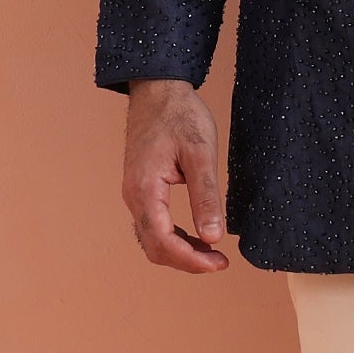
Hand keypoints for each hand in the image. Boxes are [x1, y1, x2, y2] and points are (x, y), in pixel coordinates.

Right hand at [121, 79, 230, 272]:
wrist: (158, 90)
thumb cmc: (179, 115)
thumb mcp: (201, 154)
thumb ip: (206, 198)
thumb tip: (213, 238)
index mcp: (145, 190)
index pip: (164, 242)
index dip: (192, 260)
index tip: (220, 262)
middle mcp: (133, 197)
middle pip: (154, 248)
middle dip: (186, 261)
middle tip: (219, 262)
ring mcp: (134, 193)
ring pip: (151, 239)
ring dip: (179, 252)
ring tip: (211, 252)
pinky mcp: (140, 189)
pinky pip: (151, 225)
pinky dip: (172, 238)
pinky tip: (195, 235)